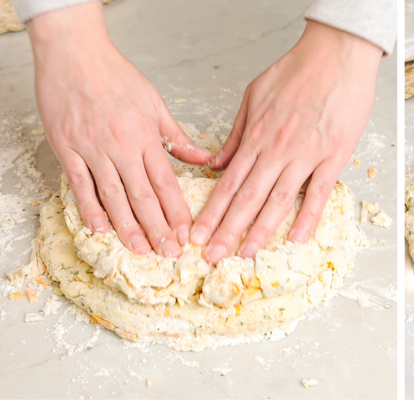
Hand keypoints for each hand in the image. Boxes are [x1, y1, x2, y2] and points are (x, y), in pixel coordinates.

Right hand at [28, 2, 210, 256]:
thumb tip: (204, 158)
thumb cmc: (116, 76)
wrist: (74, 54)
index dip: (177, 212)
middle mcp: (121, 147)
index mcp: (146, 136)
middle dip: (159, 228)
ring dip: (128, 227)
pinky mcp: (67, 149)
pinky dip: (89, 209)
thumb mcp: (155, 103)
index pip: (166, 183)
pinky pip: (80, 186)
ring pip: (113, 197)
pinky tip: (100, 228)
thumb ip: (178, 137)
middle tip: (169, 253)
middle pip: (143, 197)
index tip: (187, 234)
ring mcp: (92, 150)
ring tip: (141, 249)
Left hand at [190, 21, 382, 262]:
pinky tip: (295, 239)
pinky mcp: (333, 156)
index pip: (228, 183)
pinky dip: (308, 218)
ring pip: (278, 201)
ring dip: (260, 230)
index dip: (211, 212)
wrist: (334, 55)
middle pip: (247, 198)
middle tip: (212, 257)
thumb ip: (236, 133)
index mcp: (255, 136)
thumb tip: (217, 162)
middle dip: (227, 231)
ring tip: (245, 254)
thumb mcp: (253, 95)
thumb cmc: (296, 71)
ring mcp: (305, 155)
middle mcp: (275, 150)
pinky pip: (318, 193)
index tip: (198, 234)